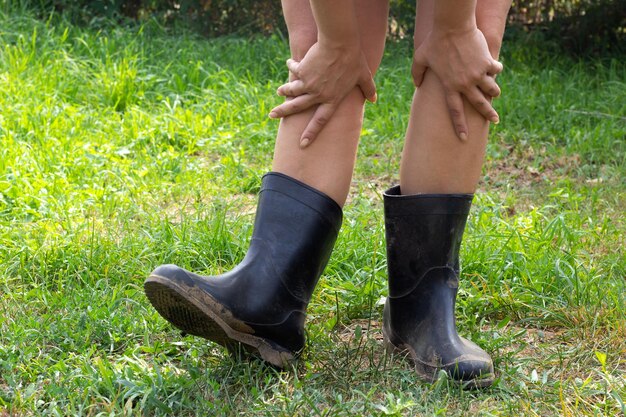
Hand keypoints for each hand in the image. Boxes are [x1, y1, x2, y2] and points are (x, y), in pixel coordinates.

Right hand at [269, 40, 375, 147]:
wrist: (340, 43)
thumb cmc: (354, 59)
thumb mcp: (364, 75)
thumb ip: (369, 89)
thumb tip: (374, 99)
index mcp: (332, 99)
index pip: (320, 121)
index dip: (311, 133)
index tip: (302, 144)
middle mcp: (318, 95)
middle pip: (297, 107)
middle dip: (283, 112)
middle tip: (271, 116)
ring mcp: (309, 84)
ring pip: (291, 91)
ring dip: (284, 91)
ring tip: (278, 92)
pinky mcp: (303, 71)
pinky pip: (294, 71)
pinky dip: (291, 66)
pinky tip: (290, 63)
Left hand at [412, 26, 502, 140]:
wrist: (452, 27)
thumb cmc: (434, 42)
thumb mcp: (420, 58)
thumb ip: (417, 73)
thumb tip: (417, 85)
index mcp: (449, 86)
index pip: (455, 111)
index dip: (459, 125)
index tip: (464, 138)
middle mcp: (465, 84)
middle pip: (479, 105)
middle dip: (489, 114)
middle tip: (495, 121)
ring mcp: (477, 74)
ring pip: (491, 89)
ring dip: (494, 91)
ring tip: (495, 93)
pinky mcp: (486, 62)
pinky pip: (496, 69)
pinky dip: (496, 69)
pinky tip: (495, 67)